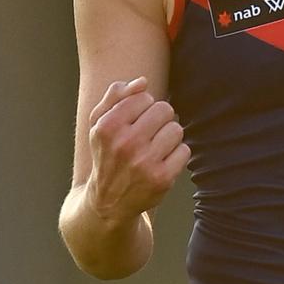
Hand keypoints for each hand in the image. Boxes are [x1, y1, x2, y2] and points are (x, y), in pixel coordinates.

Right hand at [86, 77, 189, 220]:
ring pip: (177, 129)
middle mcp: (125, 144)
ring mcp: (144, 162)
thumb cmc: (107, 154)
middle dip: (160, 120)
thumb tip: (143, 82)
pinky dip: (177, 155)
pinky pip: (185, 151)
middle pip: (165, 110)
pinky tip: (162, 162)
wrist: (107, 202)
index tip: (136, 121)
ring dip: (169, 137)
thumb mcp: (98, 124)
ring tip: (155, 148)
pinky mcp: (162, 179)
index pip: (145, 97)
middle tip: (149, 134)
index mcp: (108, 126)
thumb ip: (116, 96)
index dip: (144, 108)